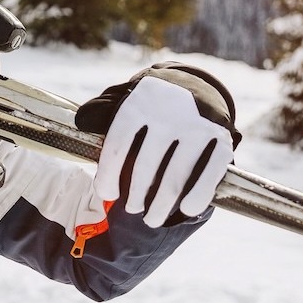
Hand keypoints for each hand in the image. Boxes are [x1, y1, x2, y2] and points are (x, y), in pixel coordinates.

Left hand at [75, 66, 238, 225]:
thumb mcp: (125, 101)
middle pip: (145, 168)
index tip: (107, 195)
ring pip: (174, 178)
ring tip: (152, 218)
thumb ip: (101, 111)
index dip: (108, 177)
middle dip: (135, 197)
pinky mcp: (221, 138)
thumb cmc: (150, 106)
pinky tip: (185, 210)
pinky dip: (197, 197)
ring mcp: (197, 126)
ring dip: (161, 206)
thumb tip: (82, 122)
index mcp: (139, 103)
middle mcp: (169, 113)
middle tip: (132, 210)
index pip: (118, 146)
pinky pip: (208, 176)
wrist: (194, 85)